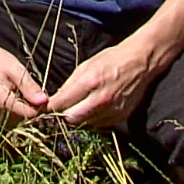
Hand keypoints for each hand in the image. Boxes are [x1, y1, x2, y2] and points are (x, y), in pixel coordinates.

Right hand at [0, 30, 49, 126]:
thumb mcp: (15, 68)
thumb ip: (29, 87)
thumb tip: (44, 101)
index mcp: (0, 100)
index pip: (29, 114)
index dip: (39, 106)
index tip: (43, 96)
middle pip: (21, 120)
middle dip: (29, 108)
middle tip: (31, 91)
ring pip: (12, 120)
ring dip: (20, 110)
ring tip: (18, 91)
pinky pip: (2, 117)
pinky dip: (10, 109)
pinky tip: (10, 95)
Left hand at [46, 34, 163, 131]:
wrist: (140, 62)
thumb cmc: (111, 59)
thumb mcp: (86, 65)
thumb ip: (70, 84)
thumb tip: (56, 99)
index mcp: (89, 82)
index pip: (61, 103)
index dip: (50, 107)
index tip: (44, 108)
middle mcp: (100, 99)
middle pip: (71, 119)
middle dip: (63, 114)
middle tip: (61, 108)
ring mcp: (111, 110)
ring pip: (85, 123)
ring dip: (79, 117)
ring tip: (80, 105)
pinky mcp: (120, 117)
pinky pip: (99, 124)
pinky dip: (92, 118)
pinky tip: (94, 107)